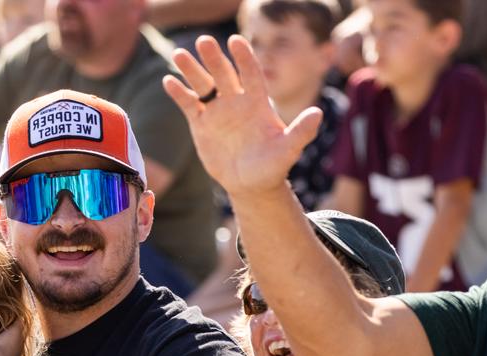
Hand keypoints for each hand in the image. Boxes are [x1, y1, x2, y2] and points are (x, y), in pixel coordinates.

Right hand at [162, 35, 322, 198]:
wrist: (251, 184)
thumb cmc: (272, 166)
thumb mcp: (288, 150)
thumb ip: (301, 131)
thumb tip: (318, 114)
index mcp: (257, 102)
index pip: (251, 73)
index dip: (244, 58)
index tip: (236, 41)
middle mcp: (236, 101)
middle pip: (223, 74)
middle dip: (214, 58)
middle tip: (203, 41)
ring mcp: (217, 111)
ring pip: (203, 84)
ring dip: (191, 70)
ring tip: (180, 54)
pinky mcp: (201, 124)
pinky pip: (188, 104)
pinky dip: (179, 93)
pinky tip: (168, 81)